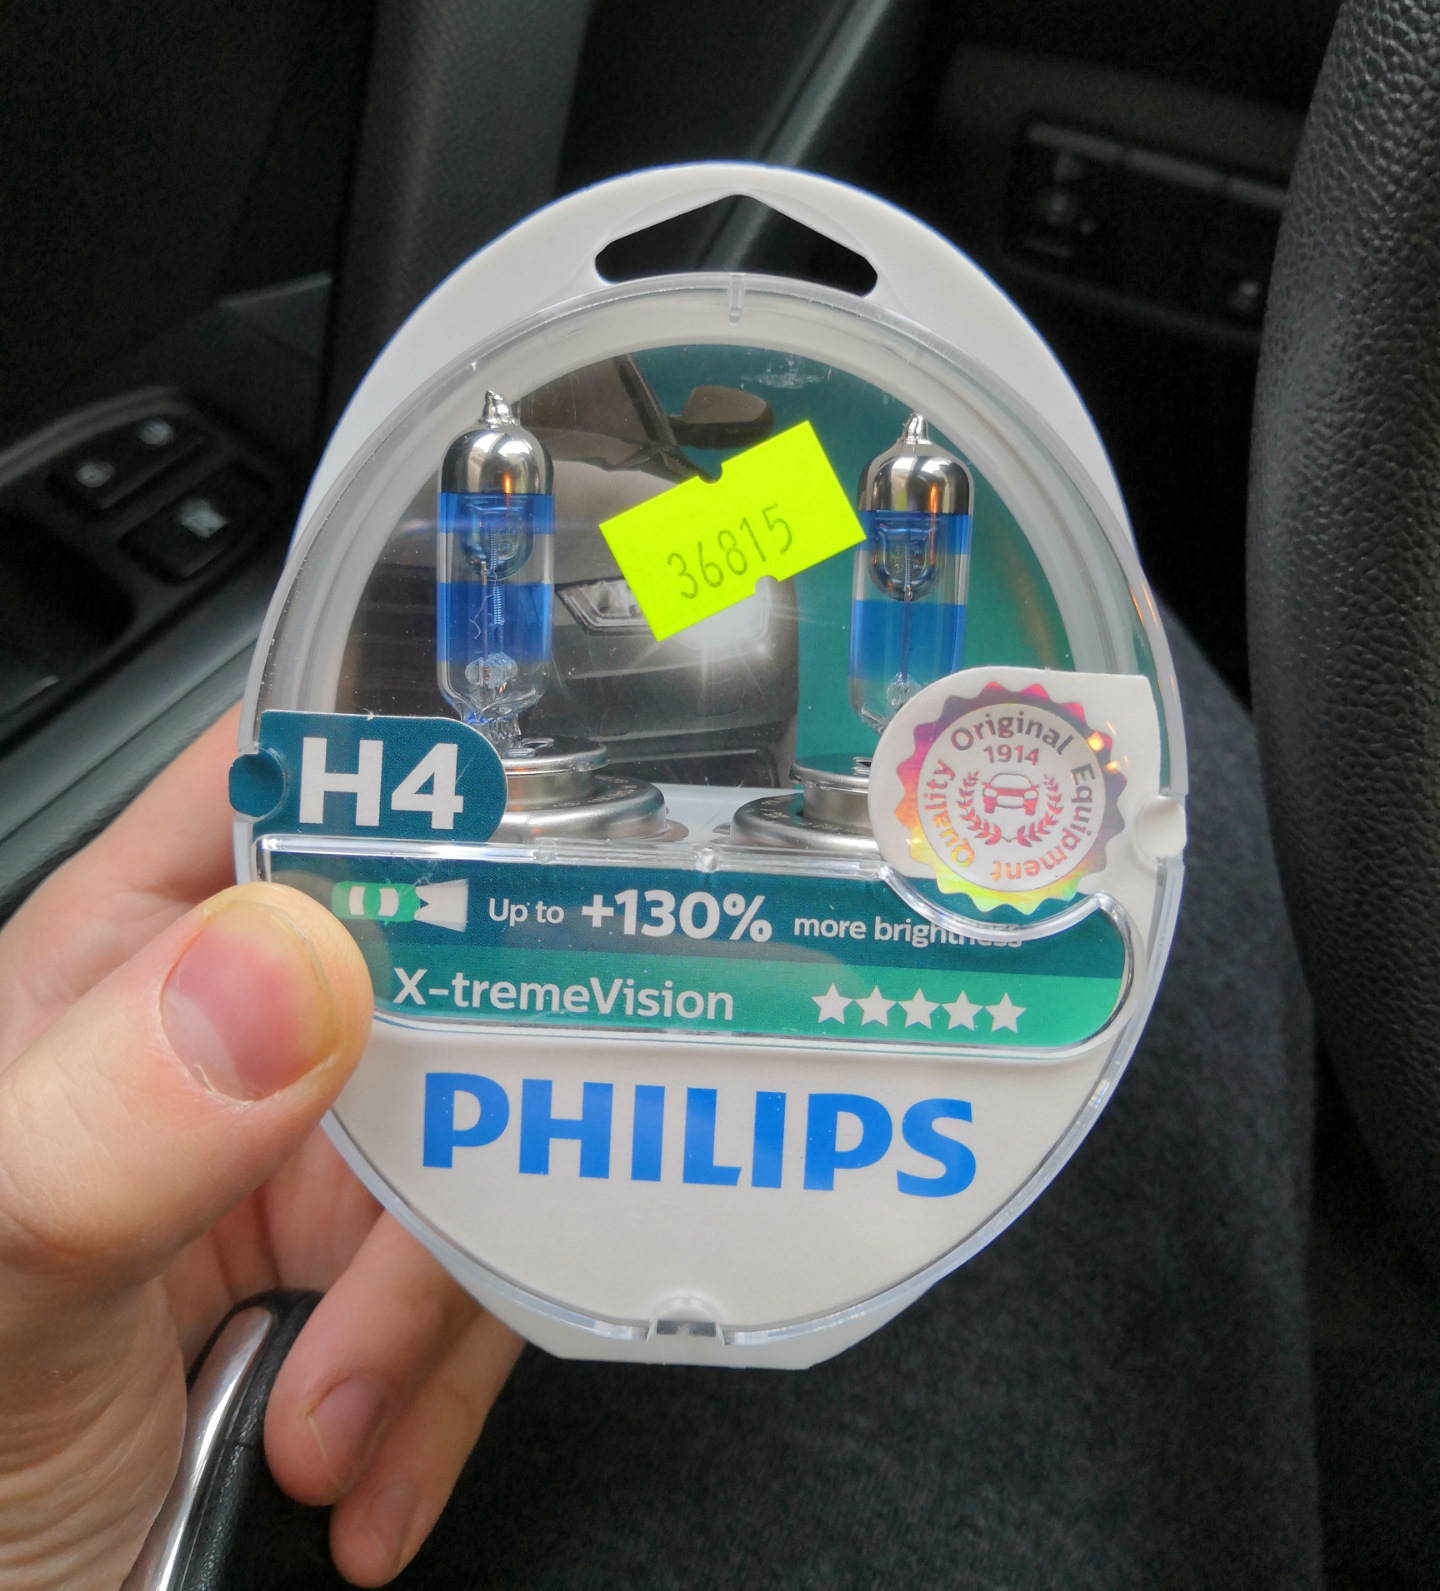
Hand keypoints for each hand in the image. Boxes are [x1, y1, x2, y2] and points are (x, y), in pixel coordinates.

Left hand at [0, 710, 522, 1589]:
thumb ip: (112, 1129)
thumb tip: (293, 966)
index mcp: (124, 969)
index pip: (284, 783)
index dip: (405, 770)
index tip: (529, 821)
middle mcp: (233, 1045)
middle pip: (438, 966)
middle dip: (463, 1104)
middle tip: (447, 1203)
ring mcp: (309, 1167)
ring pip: (488, 1136)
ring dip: (433, 1302)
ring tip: (323, 1421)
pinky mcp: (369, 1289)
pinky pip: (488, 1283)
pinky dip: (448, 1393)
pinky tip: (363, 1483)